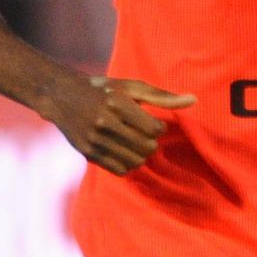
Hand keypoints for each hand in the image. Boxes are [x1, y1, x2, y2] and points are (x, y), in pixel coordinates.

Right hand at [46, 75, 194, 174]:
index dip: (158, 128)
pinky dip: (127, 164)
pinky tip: (123, 150)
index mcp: (117, 103)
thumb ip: (162, 96)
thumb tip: (194, 100)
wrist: (62, 96)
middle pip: (146, 148)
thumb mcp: (131, 87)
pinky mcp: (88, 153)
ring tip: (134, 143)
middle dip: (151, 143)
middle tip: (144, 134)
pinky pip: (120, 170)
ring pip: (135, 162)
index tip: (151, 122)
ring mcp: (95, 140)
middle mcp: (104, 122)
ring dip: (140, 155)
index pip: (153, 129)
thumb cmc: (104, 89)